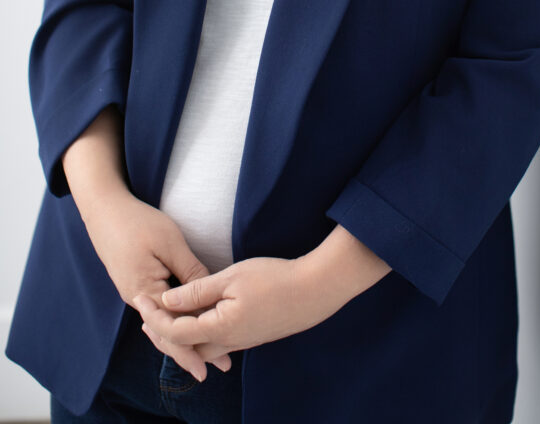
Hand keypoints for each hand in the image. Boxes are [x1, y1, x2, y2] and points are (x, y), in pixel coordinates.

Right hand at [81, 189, 226, 379]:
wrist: (105, 210)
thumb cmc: (138, 223)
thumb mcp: (170, 244)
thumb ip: (190, 272)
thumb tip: (210, 297)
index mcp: (145, 293)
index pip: (175, 330)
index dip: (198, 347)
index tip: (220, 363)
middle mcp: (137, 299)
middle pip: (169, 332)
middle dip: (195, 349)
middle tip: (222, 366)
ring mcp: (135, 292)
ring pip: (164, 322)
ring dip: (187, 335)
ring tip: (210, 351)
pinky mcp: (137, 283)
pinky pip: (159, 309)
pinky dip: (176, 319)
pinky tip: (190, 323)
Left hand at [133, 255, 344, 373]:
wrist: (314, 291)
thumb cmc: (274, 279)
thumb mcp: (232, 277)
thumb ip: (197, 291)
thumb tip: (167, 301)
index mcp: (220, 328)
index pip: (175, 330)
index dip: (154, 316)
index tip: (140, 298)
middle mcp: (227, 342)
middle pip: (184, 346)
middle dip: (160, 331)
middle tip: (144, 311)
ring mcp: (240, 341)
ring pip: (200, 347)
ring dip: (178, 333)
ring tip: (164, 315)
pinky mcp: (250, 335)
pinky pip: (216, 342)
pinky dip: (198, 332)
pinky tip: (196, 317)